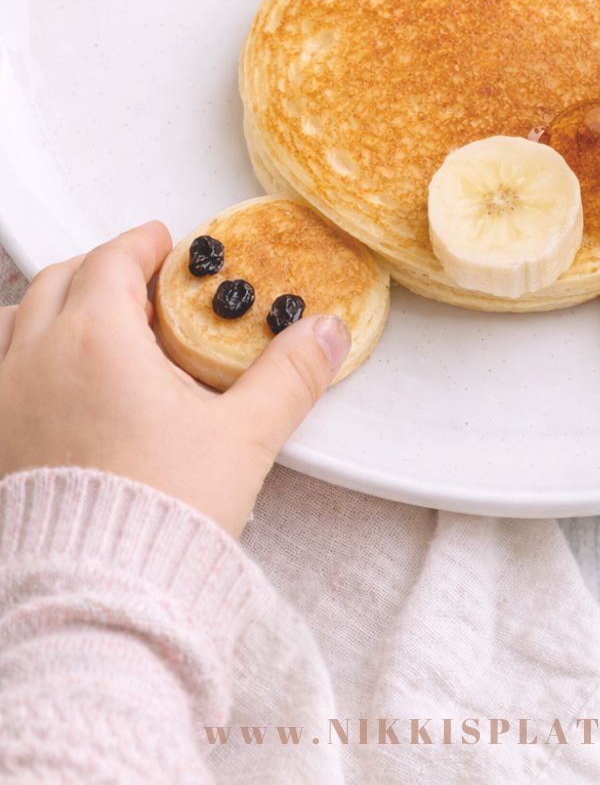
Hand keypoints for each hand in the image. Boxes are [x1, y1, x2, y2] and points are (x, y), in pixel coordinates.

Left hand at [0, 222, 350, 537]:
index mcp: (97, 339)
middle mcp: (37, 359)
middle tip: (137, 280)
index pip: (113, 260)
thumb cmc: (158, 517)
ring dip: (51, 307)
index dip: (141, 245)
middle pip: (60, 280)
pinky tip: (49, 381)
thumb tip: (325, 333)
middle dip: (100, 269)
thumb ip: (290, 374)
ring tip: (86, 322)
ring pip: (15, 319)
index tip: (161, 244)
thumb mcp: (244, 437)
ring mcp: (5, 400)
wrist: (99, 598)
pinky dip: (20, 354)